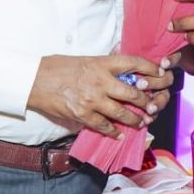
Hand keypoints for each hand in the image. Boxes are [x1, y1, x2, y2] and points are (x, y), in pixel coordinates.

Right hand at [27, 54, 173, 137]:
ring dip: (136, 119)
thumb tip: (120, 68)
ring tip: (142, 121)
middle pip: (134, 92)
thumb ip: (103, 65)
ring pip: (123, 112)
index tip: (160, 73)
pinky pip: (104, 126)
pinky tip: (119, 134)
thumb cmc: (57, 67)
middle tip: (154, 104)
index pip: (133, 63)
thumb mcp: (84, 59)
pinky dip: (114, 131)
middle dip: (147, 100)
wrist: (33, 80)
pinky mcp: (82, 115)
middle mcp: (100, 81)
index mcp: (101, 63)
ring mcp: (92, 99)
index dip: (151, 68)